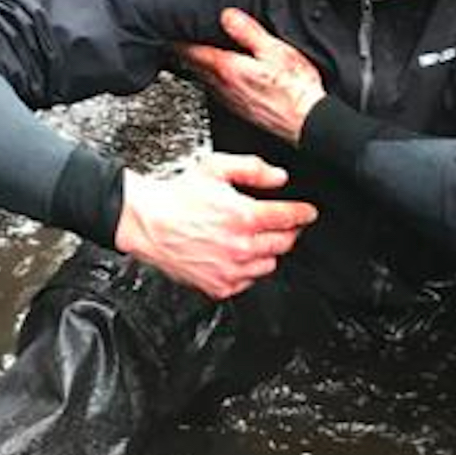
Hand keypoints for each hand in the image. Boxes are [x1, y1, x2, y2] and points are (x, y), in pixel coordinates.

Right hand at [114, 153, 317, 299]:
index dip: (303, 213)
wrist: (147, 222)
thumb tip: (279, 177)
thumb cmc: (177, 196)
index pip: (290, 217)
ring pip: (269, 264)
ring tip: (253, 238)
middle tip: (282, 223)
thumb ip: (253, 169)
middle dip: (288, 231)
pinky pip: (249, 281)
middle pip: (285, 242)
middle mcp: (241, 247)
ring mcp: (231, 270)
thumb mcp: (216, 168)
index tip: (308, 213)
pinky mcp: (219, 286)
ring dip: (268, 251)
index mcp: (244, 217)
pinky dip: (248, 269)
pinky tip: (236, 255)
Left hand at [176, 8, 326, 144]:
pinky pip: (216, 90)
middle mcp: (223, 87)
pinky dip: (210, 78)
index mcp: (227, 69)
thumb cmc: (295, 88)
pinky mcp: (239, 108)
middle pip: (192, 66)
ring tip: (191, 52)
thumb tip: (227, 16)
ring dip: (196, 65)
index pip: (191, 52)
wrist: (307, 121)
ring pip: (203, 79)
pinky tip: (218, 74)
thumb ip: (248, 32)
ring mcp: (230, 100)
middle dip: (183, 52)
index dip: (177, 40)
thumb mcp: (274, 50)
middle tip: (174, 38)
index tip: (167, 29)